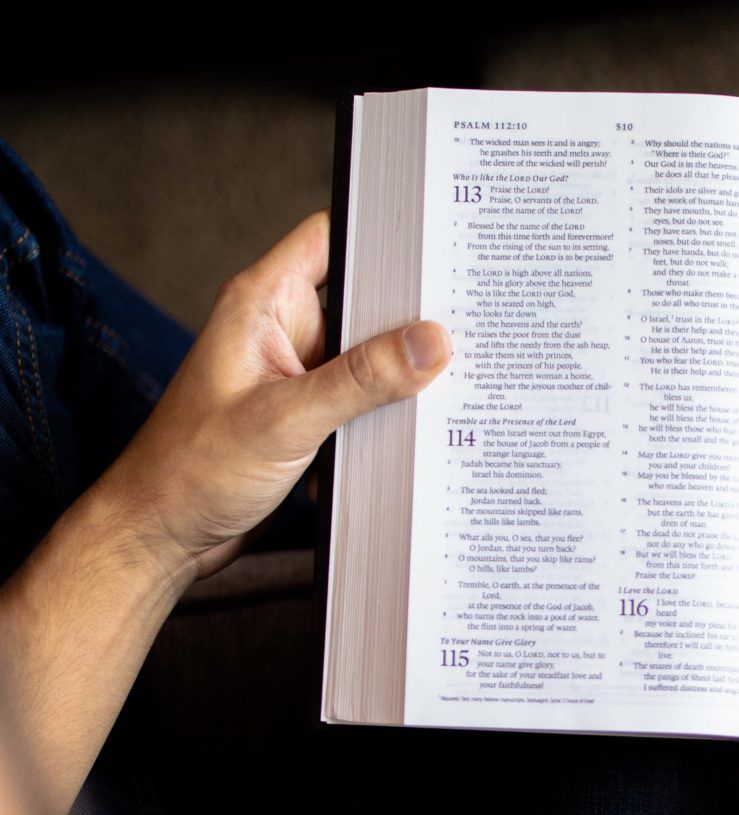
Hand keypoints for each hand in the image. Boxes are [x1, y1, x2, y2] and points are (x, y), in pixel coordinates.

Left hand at [94, 209, 451, 590]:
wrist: (162, 535)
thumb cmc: (193, 470)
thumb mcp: (286, 419)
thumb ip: (362, 380)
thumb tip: (430, 343)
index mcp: (261, 304)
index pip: (331, 239)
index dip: (383, 240)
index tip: (437, 254)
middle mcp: (278, 332)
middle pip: (361, 305)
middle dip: (405, 324)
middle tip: (461, 335)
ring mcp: (291, 376)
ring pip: (365, 361)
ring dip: (395, 383)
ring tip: (442, 394)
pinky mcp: (301, 419)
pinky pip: (356, 405)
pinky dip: (378, 422)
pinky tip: (402, 441)